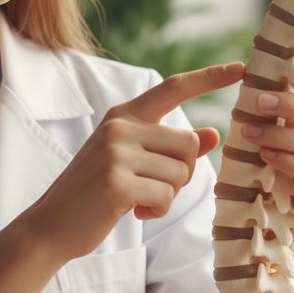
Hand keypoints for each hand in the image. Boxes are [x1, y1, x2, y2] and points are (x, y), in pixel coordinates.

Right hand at [0, 61, 244, 292]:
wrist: (51, 225)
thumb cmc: (95, 192)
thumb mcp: (132, 161)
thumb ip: (172, 147)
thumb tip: (215, 133)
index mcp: (123, 115)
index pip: (173, 88)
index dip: (210, 77)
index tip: (242, 67)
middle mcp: (120, 127)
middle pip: (188, 143)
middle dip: (182, 173)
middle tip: (153, 187)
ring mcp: (116, 153)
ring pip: (181, 173)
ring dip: (168, 195)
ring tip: (138, 199)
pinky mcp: (117, 183)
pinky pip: (166, 196)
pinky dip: (157, 210)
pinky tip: (133, 211)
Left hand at [239, 69, 293, 239]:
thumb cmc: (289, 165)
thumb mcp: (290, 132)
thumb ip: (286, 111)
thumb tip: (259, 81)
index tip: (293, 75)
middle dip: (291, 105)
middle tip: (260, 101)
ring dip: (280, 135)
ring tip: (250, 132)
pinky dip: (286, 161)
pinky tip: (265, 155)